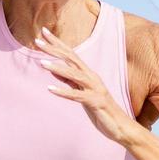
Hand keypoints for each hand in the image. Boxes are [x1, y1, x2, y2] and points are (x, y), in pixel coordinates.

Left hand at [34, 26, 133, 144]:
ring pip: (74, 75)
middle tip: (38, 40)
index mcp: (88, 74)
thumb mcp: (82, 93)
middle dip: (54, 49)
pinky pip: (77, 96)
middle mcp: (92, 78)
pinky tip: (50, 89)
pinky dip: (63, 92)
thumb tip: (53, 69)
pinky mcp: (95, 102)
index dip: (57, 43)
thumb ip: (69, 81)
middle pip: (71, 59)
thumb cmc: (101, 110)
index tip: (44, 32)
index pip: (71, 54)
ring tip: (41, 63)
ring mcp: (95, 89)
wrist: (121, 127)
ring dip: (57, 68)